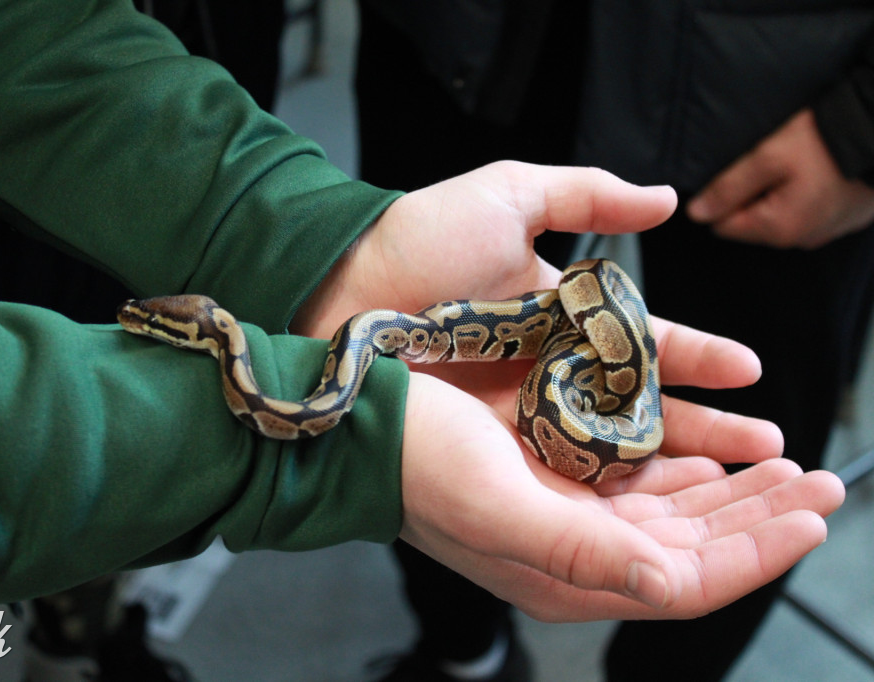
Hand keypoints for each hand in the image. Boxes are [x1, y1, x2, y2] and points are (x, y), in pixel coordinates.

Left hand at [297, 161, 779, 468]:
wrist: (338, 285)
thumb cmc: (417, 236)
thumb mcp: (510, 197)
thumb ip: (588, 194)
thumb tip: (667, 200)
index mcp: (558, 315)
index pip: (645, 340)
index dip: (698, 356)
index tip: (748, 370)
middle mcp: (545, 369)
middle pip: (636, 404)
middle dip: (700, 426)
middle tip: (761, 450)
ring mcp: (515, 410)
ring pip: (603, 444)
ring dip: (661, 464)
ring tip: (719, 486)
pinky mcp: (483, 444)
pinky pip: (551, 467)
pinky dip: (594, 485)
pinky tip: (638, 502)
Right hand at [401, 371, 844, 620]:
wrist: (363, 423)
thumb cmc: (417, 462)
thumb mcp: (496, 508)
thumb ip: (582, 553)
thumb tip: (669, 587)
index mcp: (566, 574)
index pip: (687, 581)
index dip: (756, 553)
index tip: (810, 516)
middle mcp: (577, 549)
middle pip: (694, 545)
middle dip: (759, 516)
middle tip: (820, 483)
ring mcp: (571, 508)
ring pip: (676, 510)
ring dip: (733, 488)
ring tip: (786, 464)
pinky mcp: (561, 469)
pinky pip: (643, 476)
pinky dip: (687, 462)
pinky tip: (715, 447)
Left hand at [687, 108, 873, 248]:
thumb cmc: (824, 139)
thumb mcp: (766, 157)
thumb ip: (728, 187)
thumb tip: (696, 213)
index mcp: (779, 229)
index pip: (725, 226)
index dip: (722, 199)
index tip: (736, 172)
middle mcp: (804, 238)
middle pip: (755, 223)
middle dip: (754, 195)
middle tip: (771, 163)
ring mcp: (831, 230)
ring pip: (785, 216)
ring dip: (782, 194)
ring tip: (797, 163)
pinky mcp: (851, 216)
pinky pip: (814, 210)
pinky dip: (810, 193)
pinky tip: (818, 170)